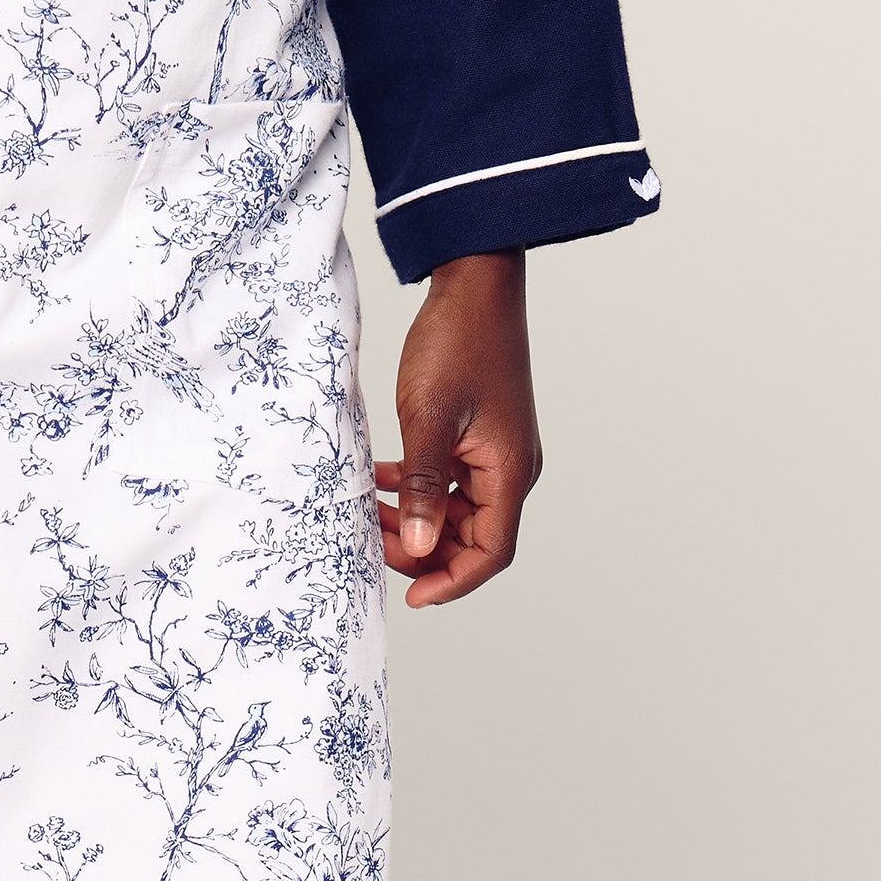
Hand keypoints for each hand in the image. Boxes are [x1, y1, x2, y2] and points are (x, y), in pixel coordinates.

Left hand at [376, 249, 541, 609]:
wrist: (474, 283)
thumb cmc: (457, 342)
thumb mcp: (428, 418)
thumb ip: (425, 488)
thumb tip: (420, 550)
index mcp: (509, 472)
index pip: (491, 553)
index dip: (451, 582)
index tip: (410, 597)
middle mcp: (510, 469)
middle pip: (473, 538)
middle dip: (424, 549)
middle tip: (372, 539)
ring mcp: (495, 451)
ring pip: (457, 510)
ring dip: (417, 518)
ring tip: (370, 510)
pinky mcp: (478, 433)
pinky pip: (450, 479)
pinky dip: (419, 487)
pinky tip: (382, 478)